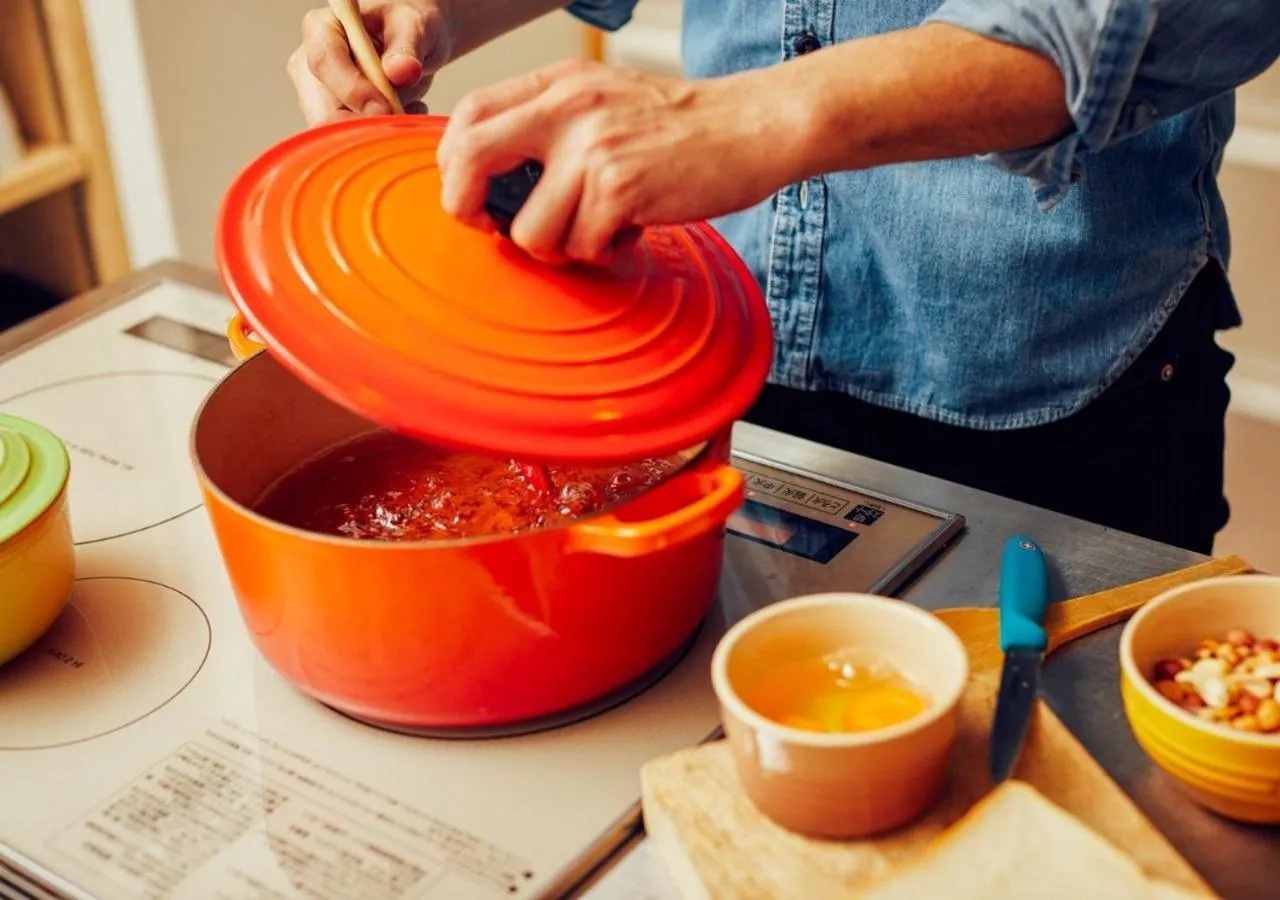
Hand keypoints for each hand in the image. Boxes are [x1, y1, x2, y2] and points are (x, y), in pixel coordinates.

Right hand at [289, 1, 449, 125]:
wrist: (411, 42)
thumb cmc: (406, 25)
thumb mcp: (414, 25)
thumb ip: (407, 46)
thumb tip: (401, 71)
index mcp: (322, 29)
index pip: (324, 63)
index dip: (353, 90)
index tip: (386, 107)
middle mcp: (309, 63)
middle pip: (322, 111)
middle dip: (365, 124)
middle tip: (403, 120)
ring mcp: (318, 96)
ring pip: (337, 134)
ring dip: (377, 132)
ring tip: (409, 106)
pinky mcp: (333, 118)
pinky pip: (351, 142)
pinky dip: (381, 137)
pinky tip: (402, 114)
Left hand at [435, 60, 795, 263]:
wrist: (753, 125)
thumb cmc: (680, 126)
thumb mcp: (604, 101)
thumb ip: (550, 125)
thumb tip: (492, 182)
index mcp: (557, 83)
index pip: (468, 115)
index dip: (454, 166)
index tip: (475, 196)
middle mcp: (567, 107)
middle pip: (470, 157)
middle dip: (467, 208)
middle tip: (494, 229)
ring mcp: (593, 146)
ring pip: (529, 230)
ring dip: (558, 249)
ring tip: (595, 232)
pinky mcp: (622, 186)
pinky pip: (582, 247)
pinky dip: (604, 253)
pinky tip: (632, 231)